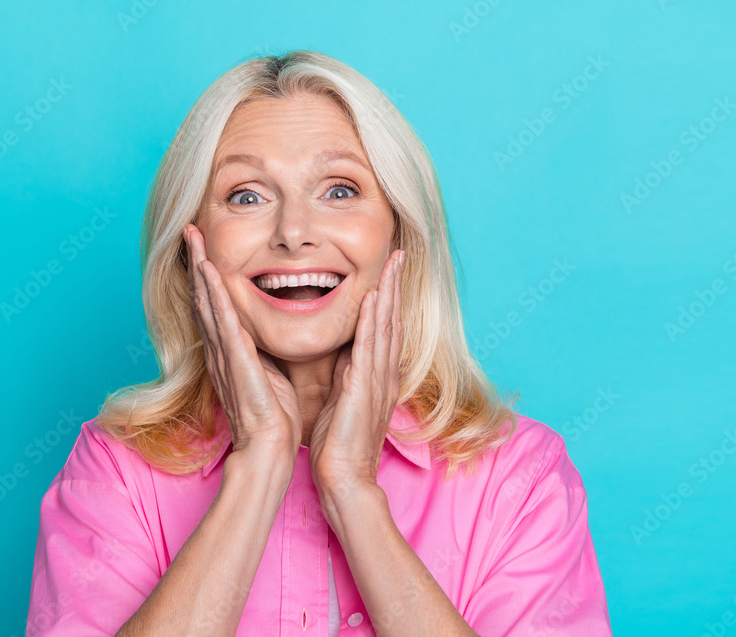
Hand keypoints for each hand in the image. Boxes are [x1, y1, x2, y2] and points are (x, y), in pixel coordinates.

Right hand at [183, 223, 302, 461]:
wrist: (270, 449)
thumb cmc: (274, 417)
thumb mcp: (269, 374)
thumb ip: (262, 352)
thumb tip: (267, 331)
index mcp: (229, 353)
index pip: (215, 306)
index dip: (208, 276)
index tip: (204, 247)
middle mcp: (220, 350)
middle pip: (204, 297)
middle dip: (197, 261)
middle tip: (190, 229)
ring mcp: (225, 355)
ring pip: (208, 302)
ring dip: (200, 267)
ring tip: (194, 237)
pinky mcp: (236, 362)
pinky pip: (223, 322)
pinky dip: (215, 295)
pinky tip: (209, 271)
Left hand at [308, 248, 404, 507]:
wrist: (344, 480)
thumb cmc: (340, 444)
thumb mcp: (343, 400)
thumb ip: (347, 374)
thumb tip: (343, 352)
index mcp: (375, 377)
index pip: (384, 330)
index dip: (387, 299)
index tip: (386, 271)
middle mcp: (382, 375)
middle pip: (391, 322)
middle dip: (393, 287)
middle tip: (395, 255)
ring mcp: (377, 382)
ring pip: (385, 329)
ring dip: (388, 295)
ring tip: (390, 265)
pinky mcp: (364, 391)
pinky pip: (370, 349)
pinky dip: (373, 323)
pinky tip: (374, 301)